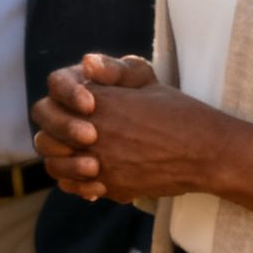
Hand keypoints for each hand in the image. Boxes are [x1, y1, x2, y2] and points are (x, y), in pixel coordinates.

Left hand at [30, 53, 219, 203]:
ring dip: (60, 157)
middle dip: (54, 131)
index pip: (51, 103)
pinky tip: (89, 171)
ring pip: (55, 165)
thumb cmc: (178, 112)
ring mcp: (101, 165)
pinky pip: (76, 187)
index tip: (82, 104)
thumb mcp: (148, 81)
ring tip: (77, 151)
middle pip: (46, 137)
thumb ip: (113, 70)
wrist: (206, 153)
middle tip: (73, 129)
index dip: (59, 103)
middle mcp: (94, 135)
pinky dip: (76, 180)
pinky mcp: (112, 188)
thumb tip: (86, 64)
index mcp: (100, 104)